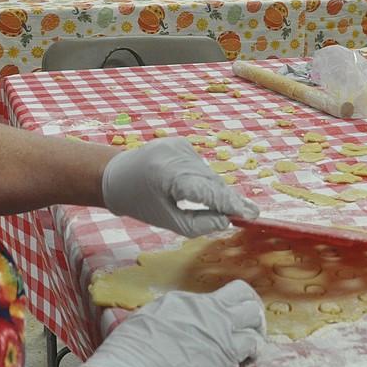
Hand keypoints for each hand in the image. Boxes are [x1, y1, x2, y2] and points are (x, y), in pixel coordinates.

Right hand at [77, 280, 265, 366]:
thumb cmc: (132, 351)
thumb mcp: (147, 320)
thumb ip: (166, 318)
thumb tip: (170, 324)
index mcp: (185, 300)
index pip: (215, 297)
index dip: (220, 309)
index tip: (219, 322)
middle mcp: (206, 309)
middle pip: (242, 293)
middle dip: (249, 304)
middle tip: (248, 319)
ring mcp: (219, 329)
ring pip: (253, 315)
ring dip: (256, 326)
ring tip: (253, 338)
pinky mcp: (227, 353)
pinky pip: (253, 343)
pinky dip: (254, 348)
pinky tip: (249, 356)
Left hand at [103, 137, 258, 235]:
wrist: (115, 175)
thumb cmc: (139, 202)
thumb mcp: (167, 221)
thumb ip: (198, 224)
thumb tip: (226, 220)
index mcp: (168, 176)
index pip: (208, 191)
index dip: (231, 204)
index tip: (250, 213)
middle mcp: (175, 156)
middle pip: (212, 181)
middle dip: (229, 199)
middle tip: (249, 213)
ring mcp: (178, 145)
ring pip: (208, 173)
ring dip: (216, 189)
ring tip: (223, 205)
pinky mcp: (180, 142)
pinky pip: (200, 165)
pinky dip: (203, 178)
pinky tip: (194, 187)